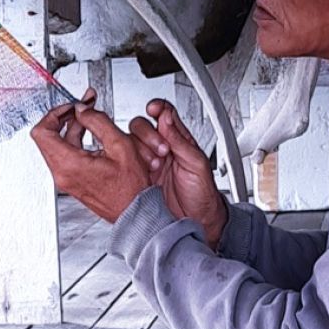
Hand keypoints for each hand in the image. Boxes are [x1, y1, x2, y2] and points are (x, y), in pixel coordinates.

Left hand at [30, 89, 150, 223]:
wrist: (134, 211)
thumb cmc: (130, 188)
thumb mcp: (120, 146)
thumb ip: (98, 122)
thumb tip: (82, 109)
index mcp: (69, 164)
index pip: (42, 131)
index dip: (55, 113)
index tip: (71, 106)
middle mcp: (62, 173)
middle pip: (48, 136)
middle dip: (66, 117)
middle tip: (84, 107)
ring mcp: (65, 179)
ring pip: (58, 144)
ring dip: (73, 128)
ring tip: (92, 118)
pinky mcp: (72, 181)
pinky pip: (66, 155)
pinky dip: (77, 140)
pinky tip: (94, 134)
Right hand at [129, 99, 227, 249]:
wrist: (196, 221)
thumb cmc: (202, 194)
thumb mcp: (197, 164)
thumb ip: (181, 140)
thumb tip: (167, 117)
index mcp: (179, 140)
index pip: (164, 114)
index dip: (157, 108)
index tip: (153, 109)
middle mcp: (162, 148)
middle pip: (142, 125)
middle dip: (147, 134)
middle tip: (160, 150)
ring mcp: (148, 162)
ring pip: (131, 143)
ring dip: (139, 151)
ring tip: (154, 166)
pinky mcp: (138, 177)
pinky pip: (126, 163)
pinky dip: (128, 163)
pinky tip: (139, 171)